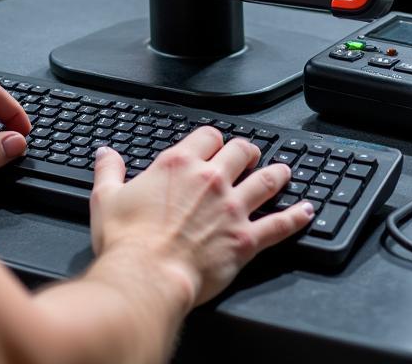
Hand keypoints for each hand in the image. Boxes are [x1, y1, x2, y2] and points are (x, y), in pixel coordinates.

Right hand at [88, 127, 314, 305]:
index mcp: (178, 164)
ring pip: (265, 181)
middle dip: (247, 151)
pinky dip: (296, 218)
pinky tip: (306, 212)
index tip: (215, 143)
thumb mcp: (107, 197)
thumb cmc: (128, 241)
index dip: (214, 138)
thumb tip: (106, 154)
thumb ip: (110, 171)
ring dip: (276, 174)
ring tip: (284, 171)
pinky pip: (279, 224)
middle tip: (250, 154)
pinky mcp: (246, 239)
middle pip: (240, 152)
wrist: (147, 276)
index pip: (207, 136)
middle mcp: (210, 180)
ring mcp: (232, 208)